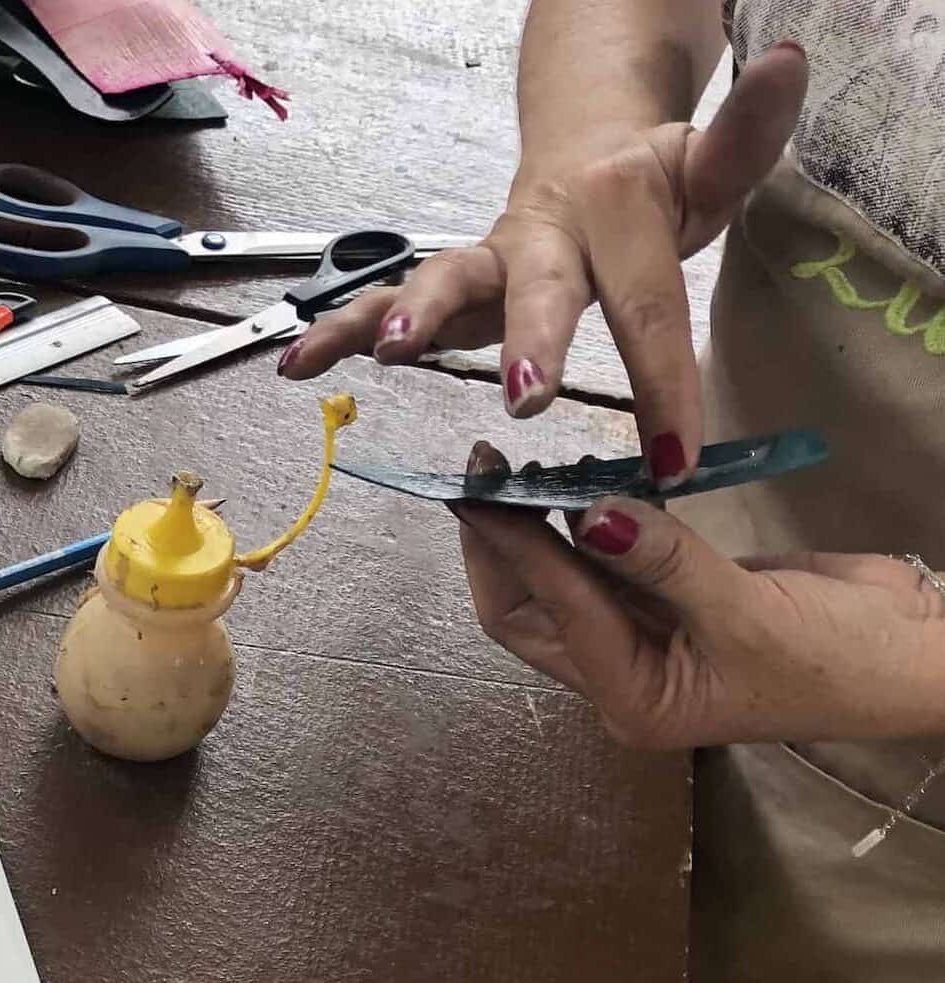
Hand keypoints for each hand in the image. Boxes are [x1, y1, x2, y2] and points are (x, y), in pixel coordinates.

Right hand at [279, 41, 807, 488]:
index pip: (646, 302)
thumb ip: (744, 135)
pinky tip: (299, 362)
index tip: (675, 461)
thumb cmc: (652, 185)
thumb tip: (793, 58)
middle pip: (535, 283)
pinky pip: (393, 298)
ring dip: (409, 316)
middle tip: (524, 395)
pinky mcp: (457, 277)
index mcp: (616, 206)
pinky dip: (345, 327)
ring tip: (378, 354)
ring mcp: (490, 253)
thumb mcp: (707, 164)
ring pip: (443, 278)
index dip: (663, 381)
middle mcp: (544, 228)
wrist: (582, 156)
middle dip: (528, 339)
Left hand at [449, 442, 944, 748]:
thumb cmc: (836, 658)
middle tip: (484, 473)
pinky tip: (575, 479)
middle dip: (502, 544)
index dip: (513, 548)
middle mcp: (621, 672)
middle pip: (529, 608)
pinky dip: (585, 520)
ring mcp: (639, 634)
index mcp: (633, 697)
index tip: (477, 489)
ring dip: (538, 528)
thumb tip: (589, 514)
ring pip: (561, 580)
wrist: (906, 651)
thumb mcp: (747, 616)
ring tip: (521, 467)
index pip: (551, 614)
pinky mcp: (662, 597)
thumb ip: (663, 562)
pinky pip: (604, 558)